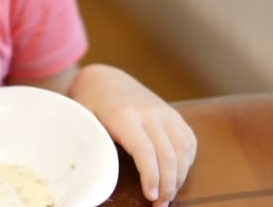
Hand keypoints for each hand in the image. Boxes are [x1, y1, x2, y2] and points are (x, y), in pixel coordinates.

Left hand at [69, 64, 196, 206]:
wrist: (105, 79)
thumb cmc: (89, 104)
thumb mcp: (83, 122)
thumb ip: (92, 144)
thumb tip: (96, 177)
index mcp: (125, 116)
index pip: (146, 151)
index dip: (152, 176)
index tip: (151, 197)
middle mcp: (150, 113)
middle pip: (169, 154)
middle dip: (168, 185)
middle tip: (160, 205)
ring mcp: (164, 112)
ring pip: (183, 149)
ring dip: (180, 176)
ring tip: (169, 195)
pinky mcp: (173, 114)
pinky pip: (189, 140)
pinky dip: (188, 161)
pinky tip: (177, 176)